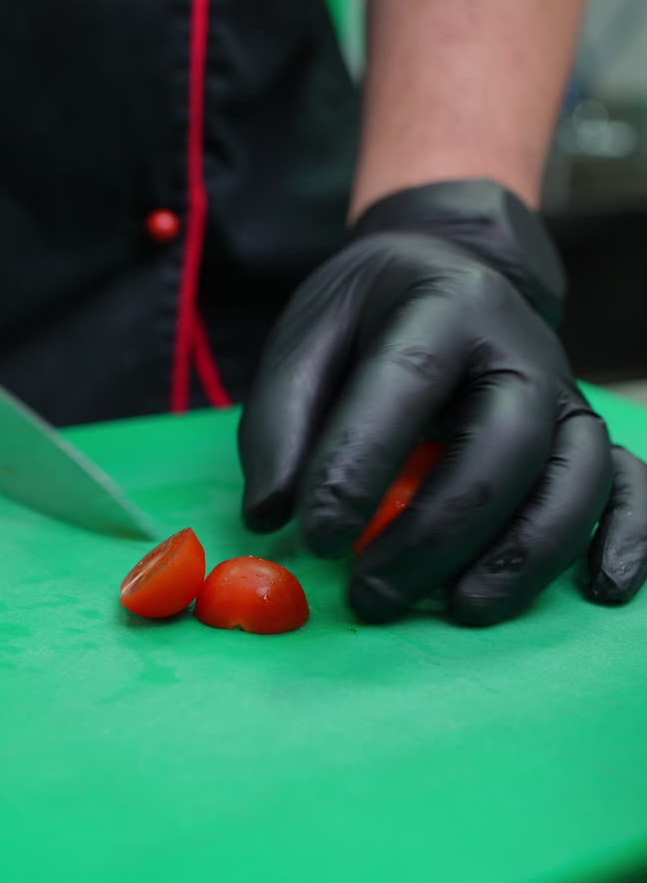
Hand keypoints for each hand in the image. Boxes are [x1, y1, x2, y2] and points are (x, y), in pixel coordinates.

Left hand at [239, 180, 646, 625]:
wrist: (450, 272)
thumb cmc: (370, 318)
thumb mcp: (308, 338)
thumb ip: (281, 422)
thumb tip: (272, 516)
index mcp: (442, 306)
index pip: (408, 385)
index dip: (360, 467)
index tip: (316, 539)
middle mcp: (521, 350)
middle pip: (504, 446)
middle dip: (437, 533)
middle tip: (370, 596)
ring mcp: (566, 393)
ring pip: (574, 478)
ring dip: (522, 556)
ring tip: (459, 611)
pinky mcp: (586, 433)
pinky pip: (632, 485)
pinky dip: (628, 538)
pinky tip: (600, 590)